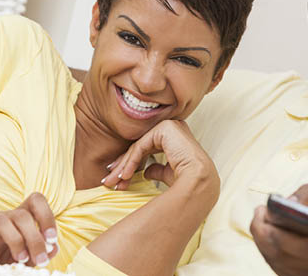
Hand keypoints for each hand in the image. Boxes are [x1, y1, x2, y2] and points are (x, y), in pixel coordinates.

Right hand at [0, 193, 58, 267]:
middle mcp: (7, 217)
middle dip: (35, 238)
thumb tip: (53, 248)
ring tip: (22, 259)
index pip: (36, 200)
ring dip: (16, 241)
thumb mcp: (32, 254)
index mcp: (23, 216)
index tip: (52, 239)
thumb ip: (44, 250)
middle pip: (22, 215)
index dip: (46, 216)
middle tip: (41, 259)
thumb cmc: (11, 256)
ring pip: (2, 221)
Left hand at [101, 120, 219, 197]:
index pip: (146, 148)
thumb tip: (146, 172)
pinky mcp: (164, 128)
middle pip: (140, 147)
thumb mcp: (168, 174)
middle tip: (109, 180)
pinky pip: (141, 146)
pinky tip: (124, 176)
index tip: (118, 177)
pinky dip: (131, 162)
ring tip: (112, 181)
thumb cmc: (188, 181)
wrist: (198, 181)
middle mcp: (172, 128)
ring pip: (138, 147)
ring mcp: (169, 126)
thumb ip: (158, 170)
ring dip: (123, 166)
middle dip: (122, 166)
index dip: (130, 163)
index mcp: (174, 137)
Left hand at [250, 182, 307, 275]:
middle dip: (261, 227)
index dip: (278, 227)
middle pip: (277, 251)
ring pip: (271, 257)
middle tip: (260, 210)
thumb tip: (288, 201)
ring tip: (262, 217)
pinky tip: (269, 232)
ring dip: (261, 236)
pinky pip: (272, 263)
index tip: (268, 210)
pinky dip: (266, 247)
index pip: (298, 242)